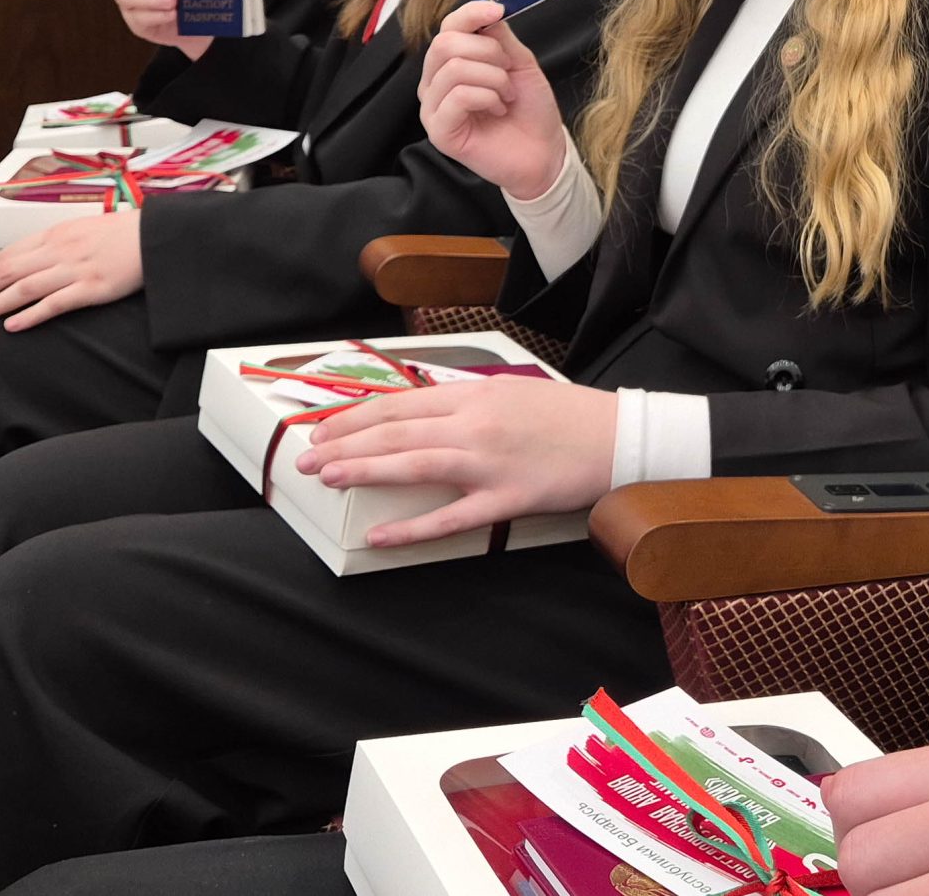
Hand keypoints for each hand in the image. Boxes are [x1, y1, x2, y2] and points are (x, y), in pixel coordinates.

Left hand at [0, 210, 146, 331]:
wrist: (158, 237)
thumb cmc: (126, 234)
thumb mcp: (85, 230)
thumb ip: (58, 244)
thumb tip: (31, 260)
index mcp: (57, 234)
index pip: (9, 254)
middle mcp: (61, 250)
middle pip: (8, 271)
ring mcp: (76, 269)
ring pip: (24, 287)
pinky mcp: (93, 288)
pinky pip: (54, 303)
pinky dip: (30, 315)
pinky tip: (12, 325)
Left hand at [295, 375, 617, 545]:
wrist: (620, 437)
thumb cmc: (569, 417)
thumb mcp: (513, 392)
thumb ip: (467, 402)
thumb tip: (423, 411)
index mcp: (476, 394)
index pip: (401, 402)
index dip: (356, 416)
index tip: (324, 427)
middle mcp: (476, 423)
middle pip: (397, 429)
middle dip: (345, 443)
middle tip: (307, 457)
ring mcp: (490, 462)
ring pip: (414, 464)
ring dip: (364, 470)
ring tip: (327, 479)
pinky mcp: (508, 498)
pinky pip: (452, 518)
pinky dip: (412, 528)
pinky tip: (381, 536)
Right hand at [417, 0, 564, 198]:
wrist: (544, 151)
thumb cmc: (530, 110)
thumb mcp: (519, 63)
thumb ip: (499, 37)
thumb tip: (487, 9)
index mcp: (452, 63)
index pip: (448, 27)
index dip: (471, 14)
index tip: (498, 10)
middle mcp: (435, 82)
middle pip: (445, 44)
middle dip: (488, 52)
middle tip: (509, 71)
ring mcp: (433, 108)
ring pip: (454, 69)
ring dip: (493, 78)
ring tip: (507, 95)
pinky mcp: (439, 131)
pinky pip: (458, 96)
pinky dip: (487, 97)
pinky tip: (498, 109)